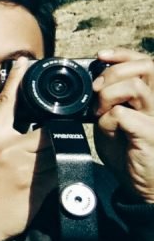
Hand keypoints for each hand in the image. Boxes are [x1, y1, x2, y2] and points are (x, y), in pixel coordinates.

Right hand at [0, 58, 56, 240]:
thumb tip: (14, 121)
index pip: (6, 102)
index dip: (17, 80)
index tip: (25, 63)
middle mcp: (7, 148)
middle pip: (43, 124)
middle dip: (55, 123)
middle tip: (62, 119)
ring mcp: (24, 167)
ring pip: (55, 147)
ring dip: (60, 148)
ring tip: (58, 150)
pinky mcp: (38, 186)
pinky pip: (59, 170)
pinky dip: (62, 169)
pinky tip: (56, 172)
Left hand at [92, 49, 153, 202]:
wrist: (142, 186)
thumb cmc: (127, 153)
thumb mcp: (113, 120)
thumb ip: (108, 101)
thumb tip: (93, 82)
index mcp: (151, 99)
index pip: (146, 63)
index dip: (124, 54)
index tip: (100, 55)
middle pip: (146, 66)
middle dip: (113, 72)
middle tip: (97, 89)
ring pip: (135, 86)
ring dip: (108, 95)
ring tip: (100, 112)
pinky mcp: (150, 134)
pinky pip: (122, 114)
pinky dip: (106, 120)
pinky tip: (107, 131)